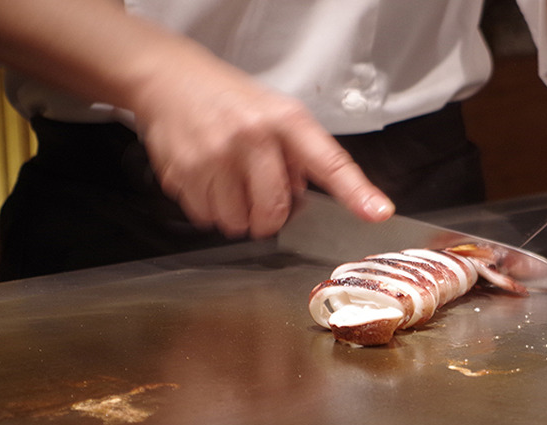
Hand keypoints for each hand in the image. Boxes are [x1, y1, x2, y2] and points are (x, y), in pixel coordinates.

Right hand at [0, 0, 394, 240]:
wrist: (168, 79)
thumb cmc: (231, 100)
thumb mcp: (275, 113)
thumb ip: (297, 157)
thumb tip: (302, 203)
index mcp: (284, 121)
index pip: (328, 161)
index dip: (355, 191)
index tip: (378, 212)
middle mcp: (251, 138)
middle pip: (273, 212)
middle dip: (270, 217)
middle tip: (261, 196)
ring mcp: (213, 158)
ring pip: (238, 224)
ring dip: (238, 215)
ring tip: (231, 182)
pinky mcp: (182, 174)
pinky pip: (207, 218)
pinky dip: (211, 210)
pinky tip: (209, 181)